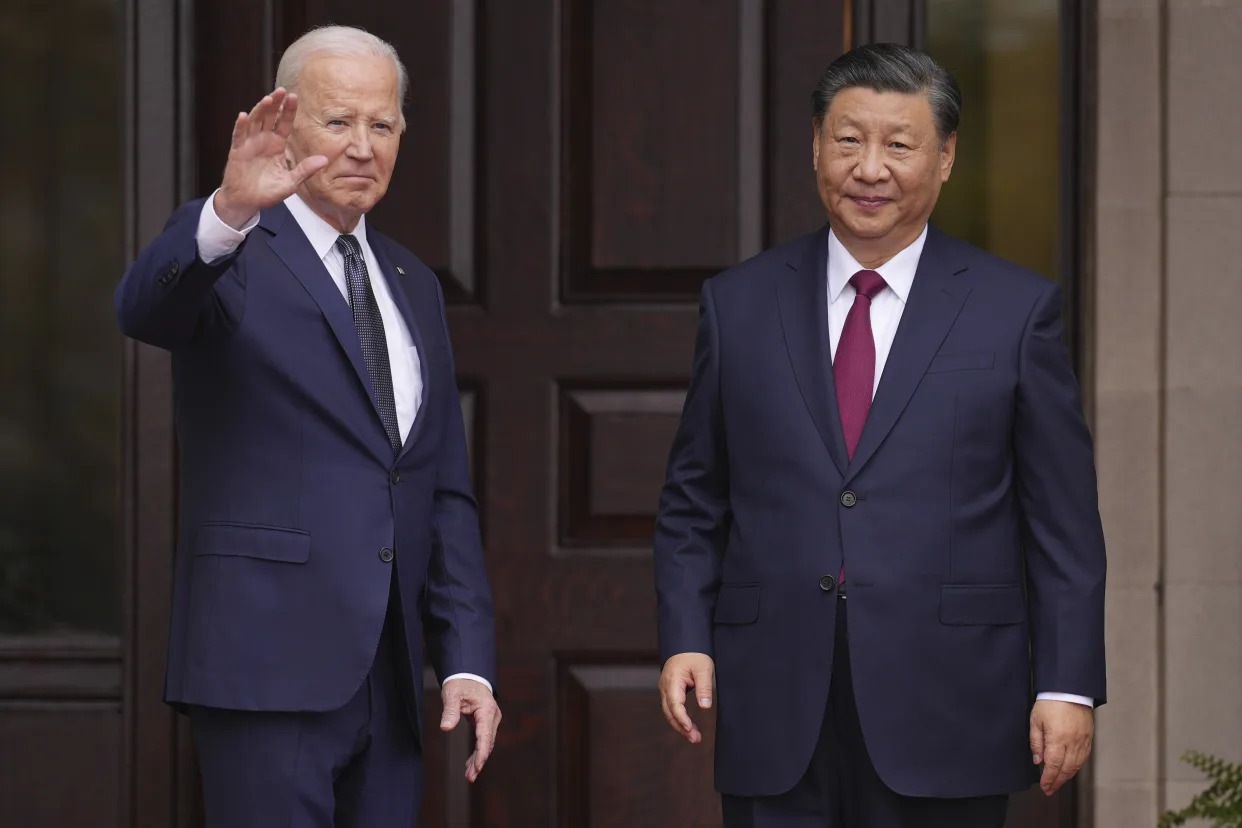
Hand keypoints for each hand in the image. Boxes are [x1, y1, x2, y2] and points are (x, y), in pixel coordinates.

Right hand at [213, 88, 328, 228]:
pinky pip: (238, 136)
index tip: (294, 96)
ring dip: (260, 110)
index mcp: (277, 144)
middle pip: (269, 117)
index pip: (284, 123)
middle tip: (282, 90)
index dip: (288, 110)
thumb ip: (305, 170)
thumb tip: (324, 160)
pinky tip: (243, 116)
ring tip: (268, 99)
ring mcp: (249, 144)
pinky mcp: (237, 151)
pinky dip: (240, 126)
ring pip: (254, 122)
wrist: (247, 202)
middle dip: (276, 104)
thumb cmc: (268, 191)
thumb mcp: (291, 182)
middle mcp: (263, 140)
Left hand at [440, 678, 501, 781]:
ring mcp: (491, 719)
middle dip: (479, 760)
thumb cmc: (460, 682)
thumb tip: (445, 728)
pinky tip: (470, 763)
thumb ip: (450, 711)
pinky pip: (483, 739)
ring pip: (486, 743)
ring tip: (469, 775)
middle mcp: (492, 716)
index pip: (485, 735)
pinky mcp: (486, 721)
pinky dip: (478, 751)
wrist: (468, 673)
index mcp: (486, 709)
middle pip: (487, 742)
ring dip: (478, 759)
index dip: (482, 753)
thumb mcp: (452, 694)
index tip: (477, 767)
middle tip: (470, 777)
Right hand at [659, 653, 714, 743]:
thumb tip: (705, 706)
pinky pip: (672, 708)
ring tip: (694, 737)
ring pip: (669, 712)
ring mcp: (666, 689)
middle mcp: (665, 687)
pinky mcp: (669, 691)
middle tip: (695, 739)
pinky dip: (679, 718)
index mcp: (673, 681)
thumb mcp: (704, 669)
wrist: (685, 644)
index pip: (675, 705)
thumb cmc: (694, 655)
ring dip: (680, 725)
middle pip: (670, 712)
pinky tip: (689, 726)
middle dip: (681, 727)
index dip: (682, 719)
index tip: (690, 729)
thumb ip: (704, 688)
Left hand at [1030, 699, 1093, 795]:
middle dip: (1057, 782)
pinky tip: (1070, 770)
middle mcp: (1072, 742)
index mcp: (1058, 739)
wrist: (1069, 689)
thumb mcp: (1035, 720)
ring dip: (1067, 776)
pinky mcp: (1088, 737)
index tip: (1045, 786)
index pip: (1054, 765)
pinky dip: (1076, 767)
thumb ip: (1036, 742)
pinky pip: (1083, 757)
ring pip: (1076, 765)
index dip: (1049, 779)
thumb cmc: (1050, 702)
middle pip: (1066, 769)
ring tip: (1058, 783)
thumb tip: (1038, 760)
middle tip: (1049, 790)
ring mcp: (1082, 741)